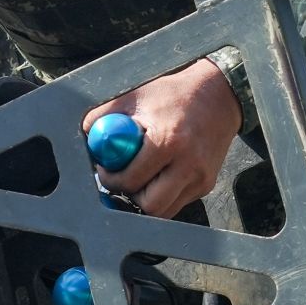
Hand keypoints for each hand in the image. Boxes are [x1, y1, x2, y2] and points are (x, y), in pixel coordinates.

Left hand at [83, 58, 241, 218]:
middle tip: (119, 181)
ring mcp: (200, 178)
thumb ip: (106, 114)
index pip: (132, 180)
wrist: (219, 93)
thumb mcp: (136, 95)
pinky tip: (156, 176)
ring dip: (145, 201)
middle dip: (128, 197)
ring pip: (164, 211)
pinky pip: (177, 202)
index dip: (111, 180)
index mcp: (169, 142)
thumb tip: (86, 134)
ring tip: (137, 180)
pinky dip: (162, 196)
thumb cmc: (174, 93)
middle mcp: (188, 165)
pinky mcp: (206, 184)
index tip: (104, 170)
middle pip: (150, 205)